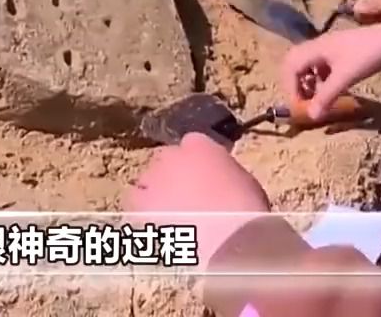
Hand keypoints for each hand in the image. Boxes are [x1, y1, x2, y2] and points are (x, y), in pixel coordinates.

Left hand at [125, 133, 270, 265]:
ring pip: (146, 181)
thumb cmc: (246, 210)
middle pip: (165, 160)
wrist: (226, 236)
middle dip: (172, 176)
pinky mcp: (140, 204)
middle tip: (185, 200)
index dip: (196, 163)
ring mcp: (153, 178)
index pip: (192, 144)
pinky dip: (140, 214)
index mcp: (201, 145)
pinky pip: (134, 205)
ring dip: (153, 194)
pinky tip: (153, 227)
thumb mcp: (244, 182)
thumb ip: (224, 175)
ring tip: (168, 216)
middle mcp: (171, 155)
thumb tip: (221, 183)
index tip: (203, 179)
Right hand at [282, 21, 380, 120]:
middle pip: (294, 62)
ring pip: (307, 63)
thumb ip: (326, 97)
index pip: (290, 67)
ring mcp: (330, 46)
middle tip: (303, 101)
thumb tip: (310, 117)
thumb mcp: (344, 78)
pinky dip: (320, 77)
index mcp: (315, 48)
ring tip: (317, 96)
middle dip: (295, 83)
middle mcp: (319, 45)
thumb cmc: (367, 57)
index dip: (289, 87)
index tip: (299, 105)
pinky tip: (332, 87)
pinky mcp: (342, 50)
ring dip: (307, 81)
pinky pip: (321, 64)